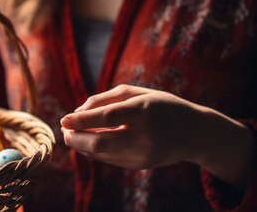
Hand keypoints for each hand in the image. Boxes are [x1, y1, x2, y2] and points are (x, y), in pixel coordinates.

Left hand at [60, 84, 253, 187]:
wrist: (195, 133)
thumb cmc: (161, 106)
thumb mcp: (137, 93)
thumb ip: (104, 99)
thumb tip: (76, 114)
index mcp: (145, 111)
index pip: (108, 117)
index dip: (82, 120)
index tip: (64, 119)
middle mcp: (145, 136)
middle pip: (100, 143)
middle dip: (75, 138)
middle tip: (64, 130)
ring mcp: (143, 155)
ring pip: (100, 154)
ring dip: (81, 145)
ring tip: (73, 133)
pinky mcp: (140, 166)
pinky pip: (108, 159)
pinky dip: (94, 150)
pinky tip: (90, 141)